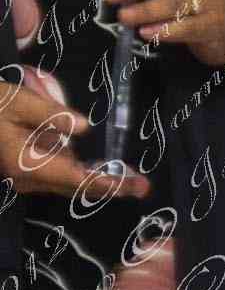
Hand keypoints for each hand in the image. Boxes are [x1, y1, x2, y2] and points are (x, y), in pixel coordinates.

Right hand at [0, 78, 147, 200]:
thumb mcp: (17, 101)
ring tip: (131, 180)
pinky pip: (59, 177)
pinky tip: (102, 169)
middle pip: (77, 188)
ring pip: (69, 185)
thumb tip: (83, 127)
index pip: (77, 178)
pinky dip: (82, 175)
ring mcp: (25, 179)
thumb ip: (51, 114)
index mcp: (26, 162)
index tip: (135, 186)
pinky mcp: (25, 173)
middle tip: (143, 186)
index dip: (108, 184)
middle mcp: (27, 178)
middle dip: (111, 187)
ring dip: (99, 182)